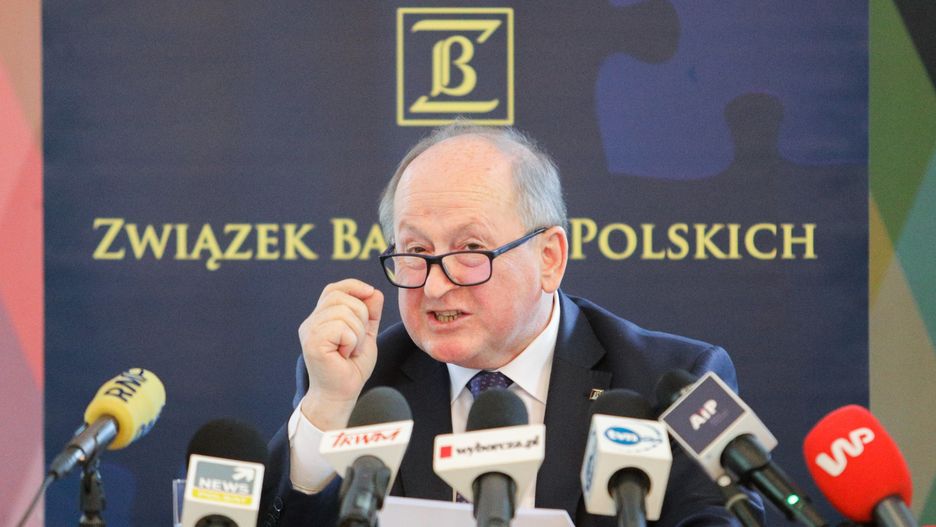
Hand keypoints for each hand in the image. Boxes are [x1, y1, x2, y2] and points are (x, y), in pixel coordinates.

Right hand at [298, 279, 383, 429]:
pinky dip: (352, 341)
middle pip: (342, 298)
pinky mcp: (313, 342)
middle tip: (357, 341)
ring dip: (357, 333)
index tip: (370, 293)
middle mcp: (311, 322)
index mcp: (321, 318)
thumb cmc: (351, 368)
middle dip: (361, 316)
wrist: (341, 394)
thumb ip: (369, 313)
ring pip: (344, 312)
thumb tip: (374, 292)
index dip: (353, 286)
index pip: (333, 289)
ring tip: (350, 350)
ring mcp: (310, 331)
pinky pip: (341, 327)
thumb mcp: (365, 335)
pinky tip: (345, 355)